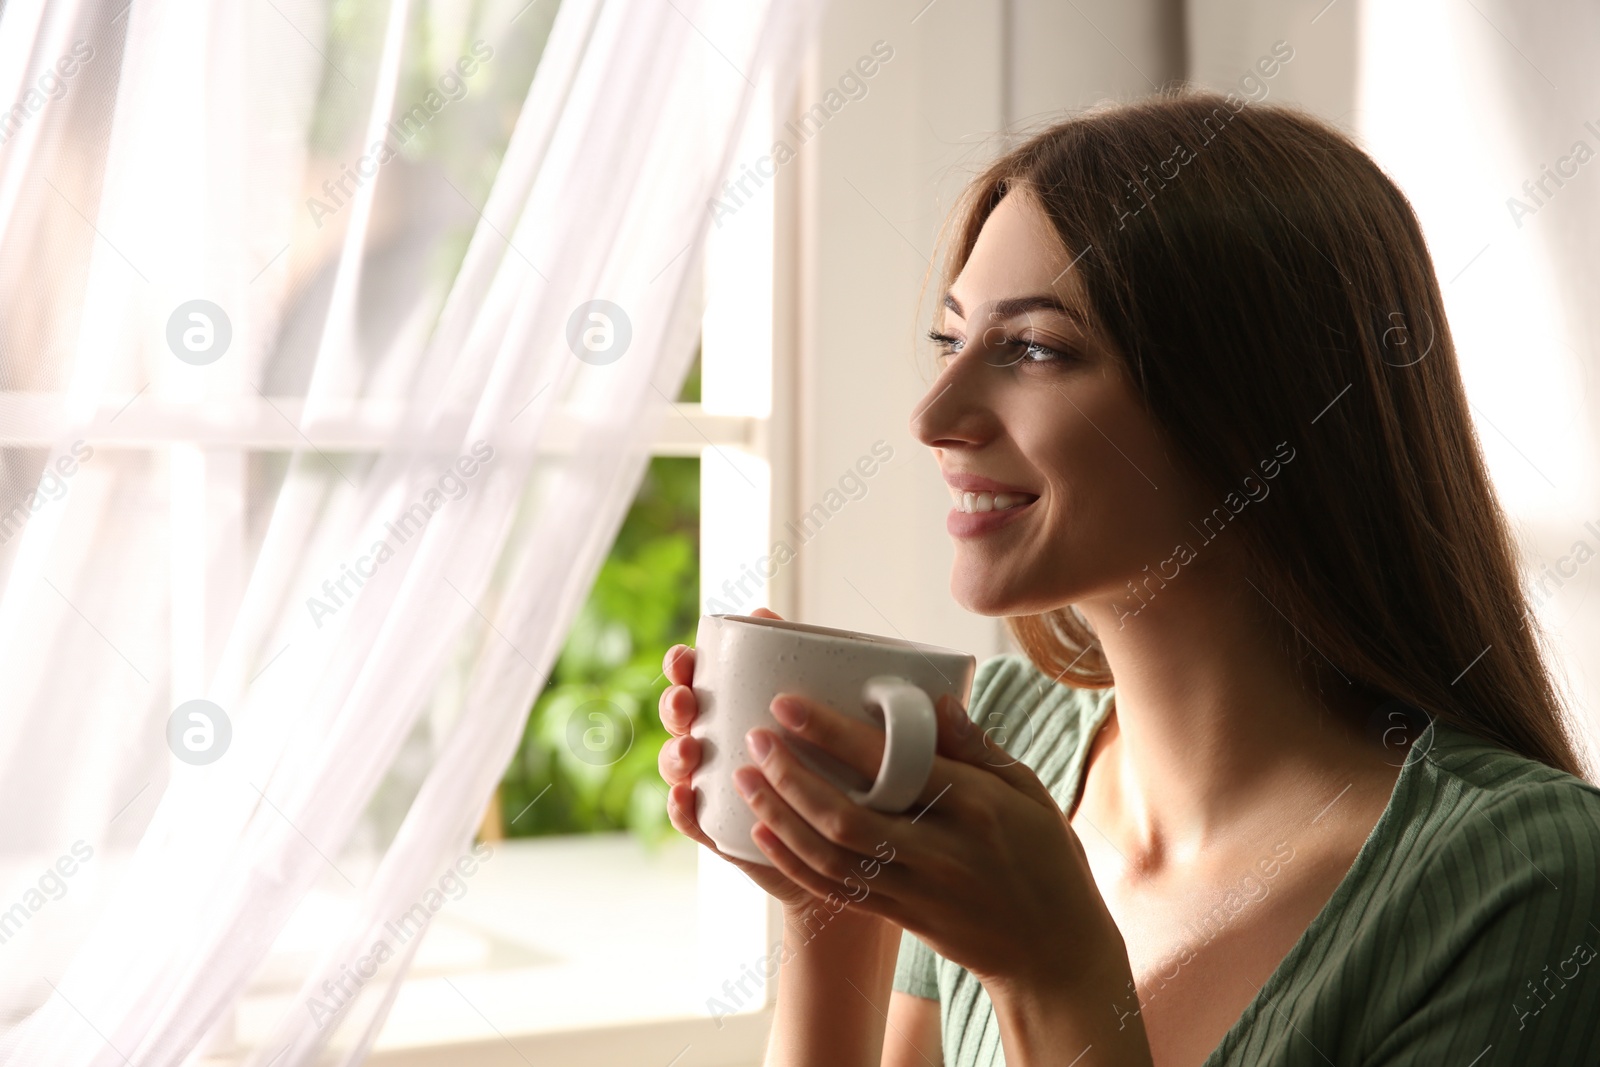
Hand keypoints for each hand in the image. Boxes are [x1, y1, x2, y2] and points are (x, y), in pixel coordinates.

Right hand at [657, 608, 882, 923]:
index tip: (684, 658)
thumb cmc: (843, 757)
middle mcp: (720, 741)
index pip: (697, 679)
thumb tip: (764, 613)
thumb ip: (798, 661)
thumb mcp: (826, 707)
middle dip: (674, 706)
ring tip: (691, 748)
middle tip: (686, 701)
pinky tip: (686, 796)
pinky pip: (694, 820)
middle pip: (681, 720)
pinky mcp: (725, 830)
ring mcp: (718, 785)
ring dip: (675, 754)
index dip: (681, 668)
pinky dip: (682, 809)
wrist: (862, 834)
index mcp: (735, 703)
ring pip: (680, 767)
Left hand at [733, 688, 1125, 997]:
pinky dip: (793, 861)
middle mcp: (940, 851)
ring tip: (745, 779)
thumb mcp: (1029, 791)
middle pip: (846, 817)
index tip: (787, 703)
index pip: (892, 764)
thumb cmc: (1046, 858)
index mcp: (975, 807)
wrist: (1052, 953)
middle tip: (754, 739)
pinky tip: (763, 832)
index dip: (833, 734)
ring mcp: (915, 890)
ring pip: (831, 857)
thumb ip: (978, 747)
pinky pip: (835, 889)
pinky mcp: (899, 916)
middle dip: (790, 776)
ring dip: (780, 816)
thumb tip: (935, 699)